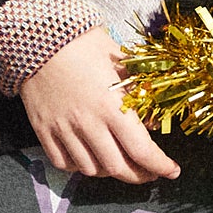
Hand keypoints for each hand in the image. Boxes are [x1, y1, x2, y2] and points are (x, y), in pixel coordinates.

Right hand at [22, 25, 179, 184]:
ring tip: (121, 163)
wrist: (40, 36)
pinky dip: (79, 166)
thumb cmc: (85, 45)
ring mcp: (63, 129)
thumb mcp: (122, 63)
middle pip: (118, 168)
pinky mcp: (43, 130)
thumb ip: (141, 93)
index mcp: (111, 106)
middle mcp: (87, 123)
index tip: (172, 171)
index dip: (161, 166)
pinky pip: (62, 162)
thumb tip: (153, 122)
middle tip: (150, 172)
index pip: (142, 151)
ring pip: (91, 169)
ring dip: (110, 172)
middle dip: (140, 175)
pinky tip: (89, 158)